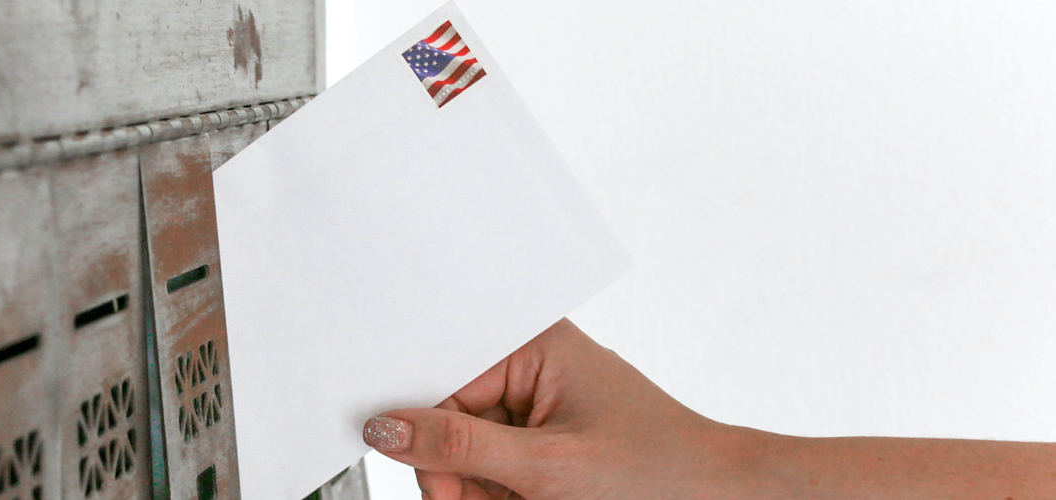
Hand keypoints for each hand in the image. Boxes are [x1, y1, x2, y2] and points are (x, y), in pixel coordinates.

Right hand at [361, 319, 745, 499]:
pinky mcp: (544, 437)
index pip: (441, 380)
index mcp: (532, 343)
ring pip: (469, 450)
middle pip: (450, 419)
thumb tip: (387, 428)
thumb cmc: (656, 468)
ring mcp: (537, 402)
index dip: (429, 435)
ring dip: (481, 489)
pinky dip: (500, 493)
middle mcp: (531, 364)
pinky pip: (494, 465)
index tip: (441, 482)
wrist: (719, 496)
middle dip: (460, 472)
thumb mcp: (547, 465)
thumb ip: (461, 446)